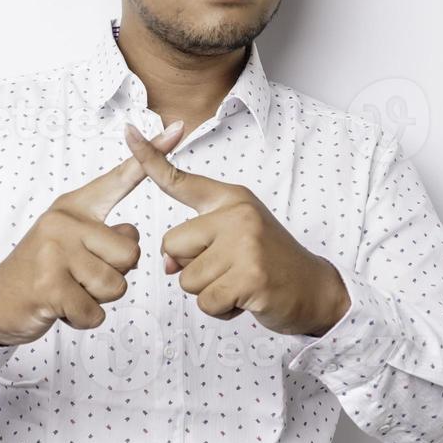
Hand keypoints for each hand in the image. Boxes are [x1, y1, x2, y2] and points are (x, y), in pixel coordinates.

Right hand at [0, 120, 185, 346]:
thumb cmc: (44, 270)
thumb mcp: (70, 240)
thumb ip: (104, 233)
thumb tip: (131, 236)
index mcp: (74, 207)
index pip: (120, 178)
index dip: (151, 154)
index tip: (178, 127)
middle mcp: (64, 221)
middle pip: (130, 253)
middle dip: (115, 275)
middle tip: (81, 275)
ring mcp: (54, 252)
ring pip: (116, 286)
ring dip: (98, 299)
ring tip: (70, 289)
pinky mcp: (48, 285)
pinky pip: (95, 312)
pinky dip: (83, 319)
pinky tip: (61, 308)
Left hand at [123, 122, 350, 336]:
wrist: (315, 289)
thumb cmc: (269, 262)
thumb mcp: (237, 235)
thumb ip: (196, 242)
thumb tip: (168, 265)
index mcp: (232, 199)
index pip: (181, 179)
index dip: (150, 157)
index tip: (127, 132)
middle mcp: (238, 214)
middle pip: (172, 245)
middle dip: (191, 268)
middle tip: (229, 269)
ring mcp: (246, 244)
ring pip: (187, 279)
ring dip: (208, 292)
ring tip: (240, 284)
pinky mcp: (251, 277)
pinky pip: (206, 302)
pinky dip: (220, 310)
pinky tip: (245, 300)